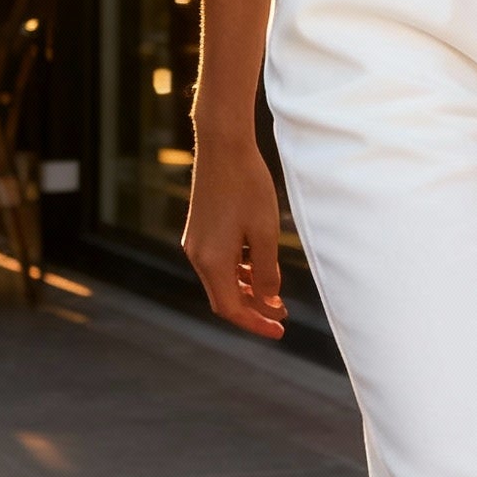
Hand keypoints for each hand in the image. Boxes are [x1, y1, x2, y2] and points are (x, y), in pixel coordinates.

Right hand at [182, 135, 286, 338]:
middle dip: (252, 309)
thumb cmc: (248, 186)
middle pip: (223, 298)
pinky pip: (217, 262)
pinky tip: (256, 267)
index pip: (231, 309)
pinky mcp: (198, 229)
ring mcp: (194, 242)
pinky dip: (237, 271)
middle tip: (282, 315)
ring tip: (274, 294)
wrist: (223, 146)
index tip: (280, 330)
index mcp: (212, 261)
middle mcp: (197, 256)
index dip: (256, 323)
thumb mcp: (265, 232)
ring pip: (220, 280)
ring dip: (246, 290)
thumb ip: (267, 271)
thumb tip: (268, 302)